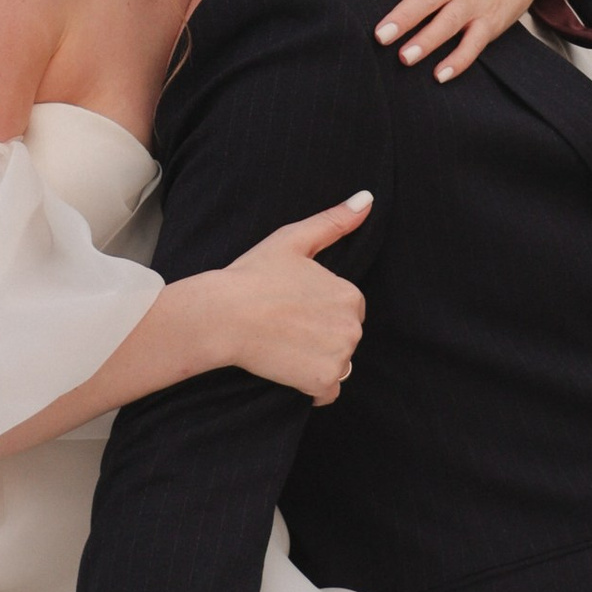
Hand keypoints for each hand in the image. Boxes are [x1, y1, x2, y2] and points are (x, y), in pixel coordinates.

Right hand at [210, 194, 370, 402]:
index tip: (293, 306)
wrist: (223, 315)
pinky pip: (327, 392)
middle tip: (285, 326)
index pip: (346, 310)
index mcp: (350, 295)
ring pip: (337, 364)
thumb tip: (367, 199)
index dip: (318, 310)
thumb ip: (335, 221)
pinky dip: (312, 388)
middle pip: (344, 338)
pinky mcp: (322, 382)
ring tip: (285, 346)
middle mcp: (353, 327)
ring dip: (317, 361)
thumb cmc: (253, 275)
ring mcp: (339, 356)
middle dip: (321, 336)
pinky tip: (289, 370)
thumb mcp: (294, 239)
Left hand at [345, 0, 564, 80]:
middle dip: (403, 18)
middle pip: (425, 0)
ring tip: (404, 58)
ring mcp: (472, 3)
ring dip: (427, 42)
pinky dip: (459, 60)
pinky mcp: (490, 22)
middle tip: (380, 35)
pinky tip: (440, 75)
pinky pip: (473, 45)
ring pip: (448, 25)